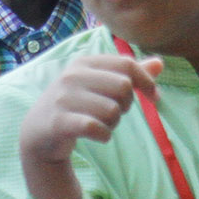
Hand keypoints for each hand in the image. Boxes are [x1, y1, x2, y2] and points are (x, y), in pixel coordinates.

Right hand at [19, 55, 164, 198]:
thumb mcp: (99, 85)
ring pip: (112, 110)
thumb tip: (160, 63)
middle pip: (123, 86)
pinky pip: (97, 128)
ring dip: (114, 123)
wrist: (38, 133)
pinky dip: (104, 135)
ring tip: (102, 124)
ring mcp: (64, 98)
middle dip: (127, 104)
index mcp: (85, 62)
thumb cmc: (76, 105)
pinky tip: (99, 135)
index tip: (155, 98)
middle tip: (115, 113)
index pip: (126, 64)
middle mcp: (72, 76)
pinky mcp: (59, 121)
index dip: (146, 81)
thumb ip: (129, 74)